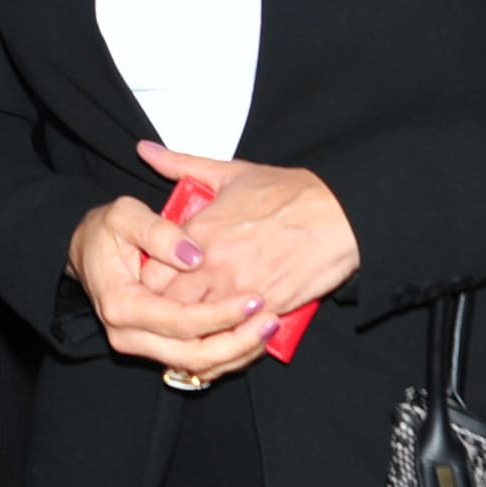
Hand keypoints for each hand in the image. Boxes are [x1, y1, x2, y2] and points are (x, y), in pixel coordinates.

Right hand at [67, 193, 275, 382]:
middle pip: (193, 355)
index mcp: (121, 305)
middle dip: (237, 342)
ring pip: (198, 366)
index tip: (254, 299)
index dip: (219, 314)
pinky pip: (198, 363)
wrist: (86, 251)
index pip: (179, 322)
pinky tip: (255, 338)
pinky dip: (229, 356)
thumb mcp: (124, 215)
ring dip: (238, 352)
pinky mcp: (158, 348)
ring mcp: (143, 346)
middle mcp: (129, 335)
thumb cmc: (106, 231)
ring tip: (270, 328)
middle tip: (270, 320)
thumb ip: (158, 232)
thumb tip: (193, 256)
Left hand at [137, 142, 359, 320]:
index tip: (151, 279)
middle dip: (161, 308)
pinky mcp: (268, 310)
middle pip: (166, 304)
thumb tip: (145, 149)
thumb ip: (181, 165)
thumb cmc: (289, 192)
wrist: (340, 214)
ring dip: (191, 326)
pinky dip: (224, 337)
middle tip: (166, 307)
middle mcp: (213, 267)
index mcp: (198, 233)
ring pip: (196, 325)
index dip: (146, 280)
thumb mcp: (230, 173)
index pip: (148, 272)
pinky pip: (234, 336)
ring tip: (191, 323)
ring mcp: (240, 292)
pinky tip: (220, 334)